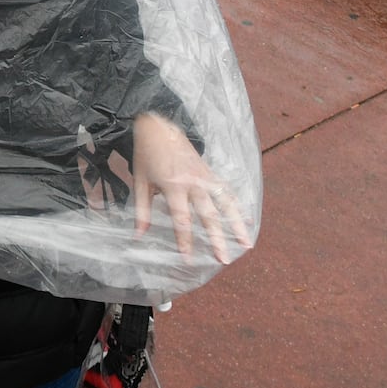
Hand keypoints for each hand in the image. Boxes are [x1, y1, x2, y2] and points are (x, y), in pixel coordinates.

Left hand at [131, 114, 251, 262]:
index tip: (189, 259)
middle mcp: (193, 183)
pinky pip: (227, 191)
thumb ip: (141, 210)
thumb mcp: (140, 182)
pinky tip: (247, 221)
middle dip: (216, 239)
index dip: (185, 240)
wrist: (159, 128)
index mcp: (173, 185)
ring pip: (225, 204)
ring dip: (236, 225)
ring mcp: (205, 177)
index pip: (181, 218)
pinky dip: (238, 206)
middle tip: (224, 259)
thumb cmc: (147, 156)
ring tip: (246, 244)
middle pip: (208, 215)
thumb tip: (139, 235)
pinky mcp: (211, 172)